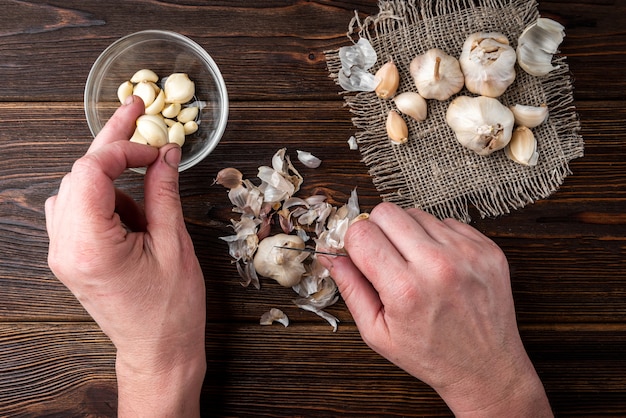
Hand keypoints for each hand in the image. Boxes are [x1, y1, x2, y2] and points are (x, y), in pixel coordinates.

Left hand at [45, 96, 205, 416]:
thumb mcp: (174, 245)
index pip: (90, 171)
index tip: (154, 146)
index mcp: (90, 246)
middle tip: (137, 116)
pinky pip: (77, 210)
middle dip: (113, 149)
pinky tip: (134, 214)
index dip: (123, 148)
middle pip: (78, 175)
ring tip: (147, 195)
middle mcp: (65, 247)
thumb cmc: (170, 310)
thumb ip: (164, 192)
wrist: (158, 350)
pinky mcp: (70, 256)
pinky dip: (105, 199)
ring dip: (110, 177)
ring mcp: (63, 253)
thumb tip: (165, 153)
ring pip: (75, 189)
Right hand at [321, 203, 550, 416]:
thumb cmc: (430, 355)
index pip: (361, 233)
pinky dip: (436, 238)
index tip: (360, 256)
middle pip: (387, 212)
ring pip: (416, 213)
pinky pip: (446, 222)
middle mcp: (438, 265)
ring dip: (408, 233)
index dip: (353, 243)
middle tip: (384, 256)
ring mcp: (467, 253)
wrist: (487, 368)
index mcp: (405, 290)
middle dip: (377, 230)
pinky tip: (439, 265)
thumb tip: (331, 255)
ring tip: (415, 264)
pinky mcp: (487, 248)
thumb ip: (350, 289)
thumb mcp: (377, 333)